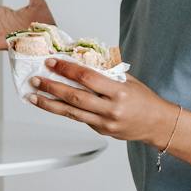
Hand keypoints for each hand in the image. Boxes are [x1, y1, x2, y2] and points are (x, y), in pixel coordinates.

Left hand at [29, 59, 176, 144]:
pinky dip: (63, 111)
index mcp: (119, 92)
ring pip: (71, 112)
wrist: (158, 124)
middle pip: (75, 97)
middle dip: (51, 87)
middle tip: (35, 79)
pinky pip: (79, 119)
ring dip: (49, 104)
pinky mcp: (101, 131)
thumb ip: (106, 72)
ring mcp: (105, 123)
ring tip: (33, 96)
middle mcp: (111, 109)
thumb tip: (80, 59)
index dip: (67, 69)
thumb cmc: (144, 99)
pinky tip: (50, 104)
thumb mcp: (128, 80)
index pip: (87, 78)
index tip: (52, 62)